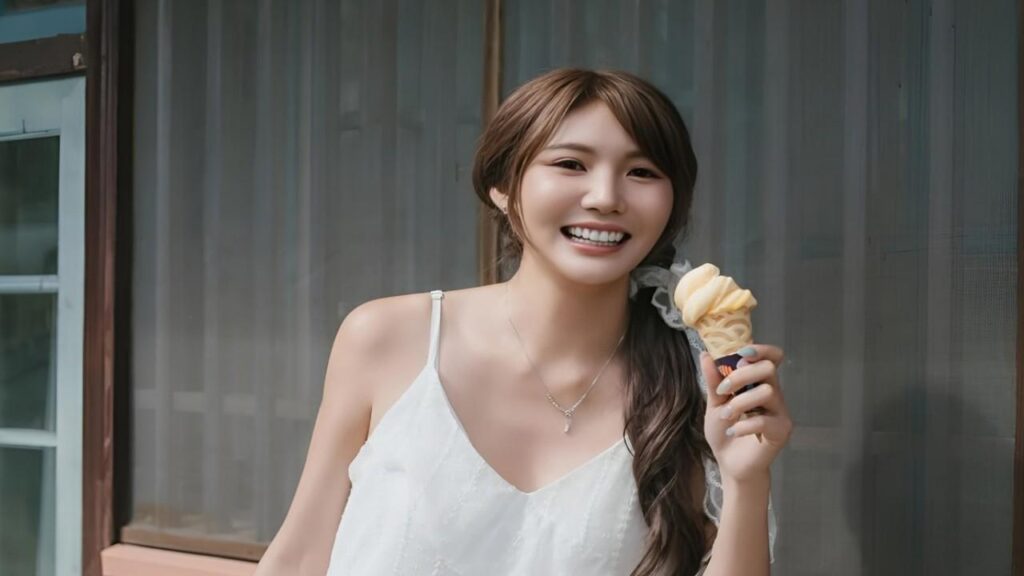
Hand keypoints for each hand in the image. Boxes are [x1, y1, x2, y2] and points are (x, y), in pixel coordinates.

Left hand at [700, 345, 792, 483]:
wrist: (729, 463)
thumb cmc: (724, 431)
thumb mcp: (715, 403)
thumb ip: (714, 380)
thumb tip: (705, 354)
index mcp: (759, 383)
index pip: (772, 357)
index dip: (762, 349)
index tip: (741, 353)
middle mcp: (774, 394)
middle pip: (768, 369)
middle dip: (740, 376)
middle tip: (722, 392)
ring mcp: (780, 412)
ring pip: (767, 392)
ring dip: (739, 402)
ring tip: (726, 416)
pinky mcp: (782, 431)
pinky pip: (765, 420)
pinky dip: (743, 425)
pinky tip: (733, 431)